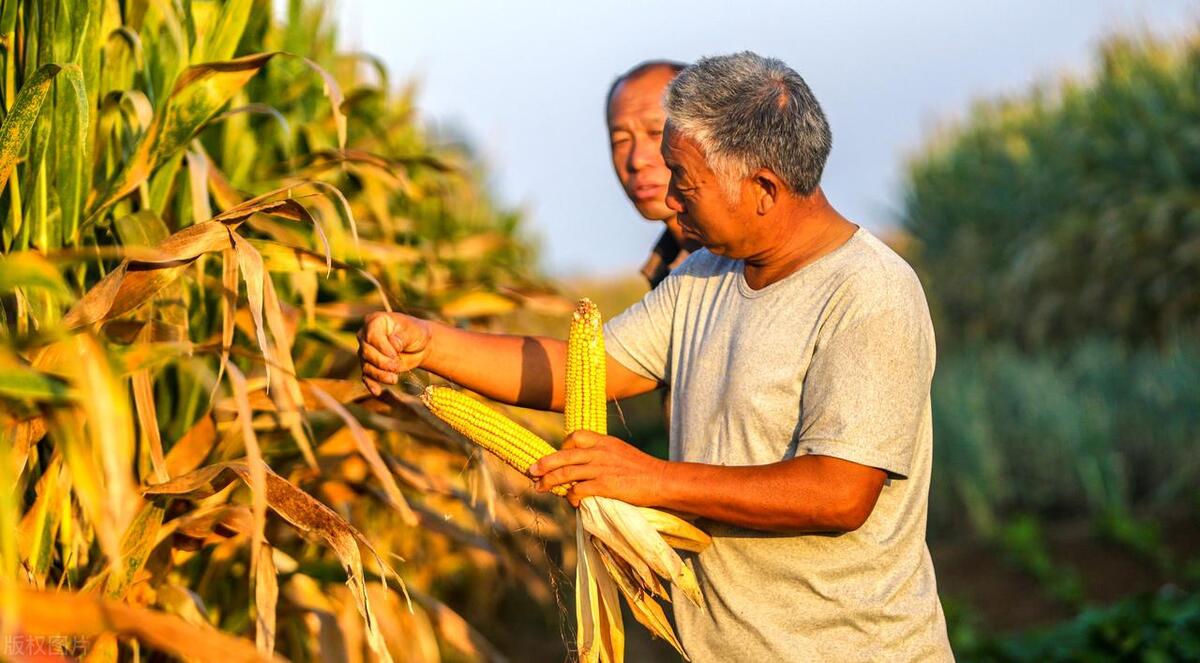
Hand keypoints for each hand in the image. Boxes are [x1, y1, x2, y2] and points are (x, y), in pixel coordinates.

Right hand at [356, 312, 431, 396]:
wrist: (418, 346)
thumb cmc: (416, 334)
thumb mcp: (414, 331)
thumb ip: (403, 337)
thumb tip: (394, 344)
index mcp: (375, 321)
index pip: (371, 335)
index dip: (382, 347)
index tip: (395, 354)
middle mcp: (366, 335)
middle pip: (366, 352)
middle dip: (382, 362)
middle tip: (397, 366)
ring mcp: (365, 351)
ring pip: (366, 365)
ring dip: (379, 375)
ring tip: (394, 379)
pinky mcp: (369, 365)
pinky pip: (366, 376)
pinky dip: (371, 384)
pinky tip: (377, 392)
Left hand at [529, 430, 668, 507]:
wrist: (661, 480)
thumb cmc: (643, 470)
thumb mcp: (621, 453)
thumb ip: (603, 455)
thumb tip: (586, 465)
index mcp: (604, 442)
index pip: (575, 436)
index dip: (562, 446)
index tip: (557, 457)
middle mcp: (599, 452)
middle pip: (563, 455)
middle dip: (544, 464)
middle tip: (532, 471)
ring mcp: (601, 469)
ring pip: (566, 474)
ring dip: (549, 482)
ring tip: (540, 488)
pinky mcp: (604, 486)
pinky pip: (579, 491)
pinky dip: (571, 498)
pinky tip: (572, 502)